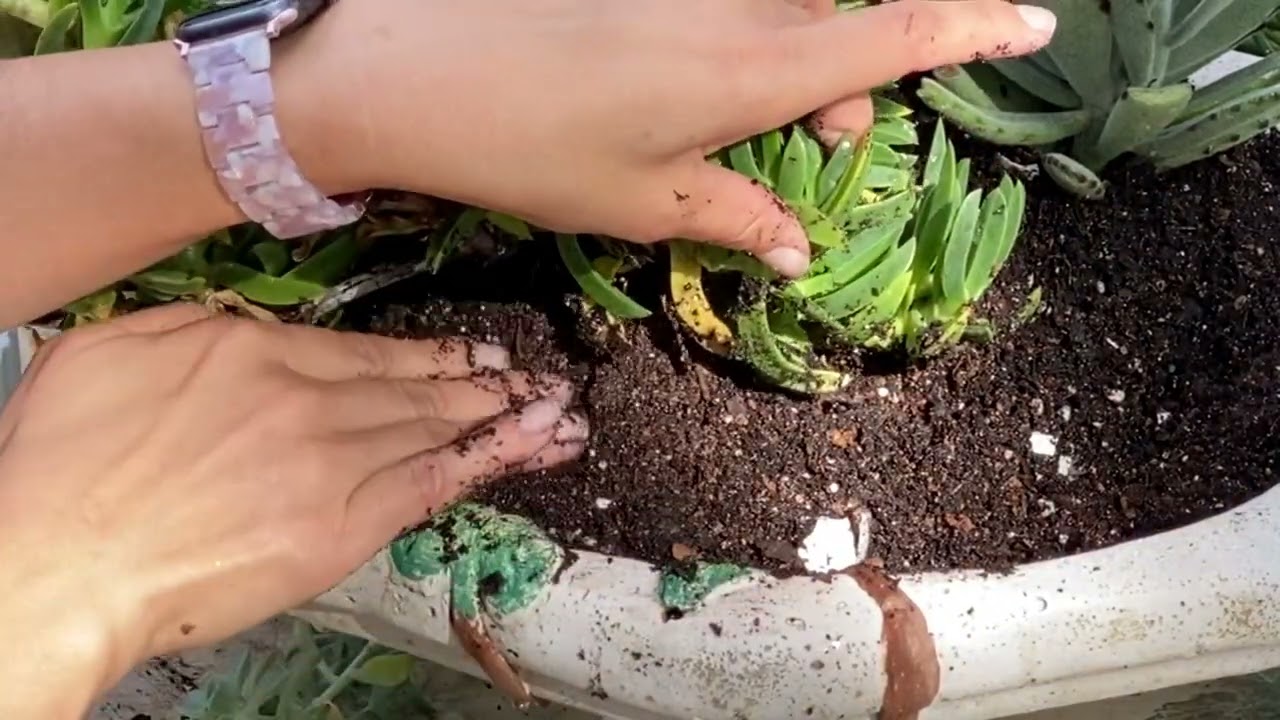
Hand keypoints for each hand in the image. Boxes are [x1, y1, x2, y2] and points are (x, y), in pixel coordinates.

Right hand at [0, 305, 584, 715]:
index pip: (365, 352)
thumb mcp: (112, 349)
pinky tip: (532, 448)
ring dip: (505, 417)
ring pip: (435, 430)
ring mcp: (333, 461)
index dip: (427, 356)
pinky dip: (489, 461)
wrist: (62, 559)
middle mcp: (309, 398)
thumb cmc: (62, 462)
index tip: (472, 357)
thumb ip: (195, 329)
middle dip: (482, 384)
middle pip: (412, 387)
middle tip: (536, 379)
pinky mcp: (343, 526)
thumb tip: (247, 330)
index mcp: (255, 351)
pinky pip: (431, 484)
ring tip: (556, 409)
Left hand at [297, 0, 1055, 276]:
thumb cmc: (533, 150)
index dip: (971, 27)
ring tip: (725, 120)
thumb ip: (737, 218)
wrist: (406, 70)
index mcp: (754, 69)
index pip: (894, 37)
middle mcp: (734, 6)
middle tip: (820, 145)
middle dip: (846, 85)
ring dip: (784, 60)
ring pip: (776, 13)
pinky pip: (716, 3)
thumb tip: (798, 253)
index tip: (1035, 21)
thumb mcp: (642, 204)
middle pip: (834, 30)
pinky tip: (663, 75)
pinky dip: (725, 38)